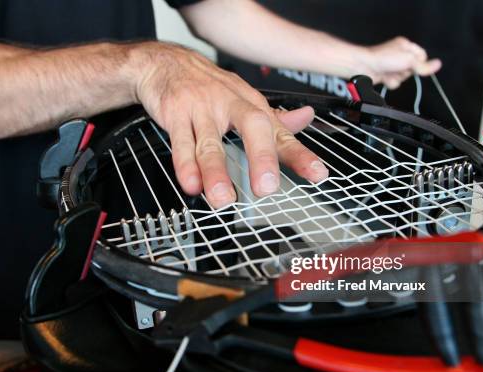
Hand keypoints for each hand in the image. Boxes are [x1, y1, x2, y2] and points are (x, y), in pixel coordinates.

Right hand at [133, 42, 328, 207]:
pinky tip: (192, 184)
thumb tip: (306, 119)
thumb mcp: (243, 98)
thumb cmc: (208, 86)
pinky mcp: (175, 113)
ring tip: (223, 198)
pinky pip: (181, 142)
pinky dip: (185, 165)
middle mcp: (230, 103)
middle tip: (266, 187)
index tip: (317, 174)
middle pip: (252, 126)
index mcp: (251, 104)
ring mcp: (202, 108)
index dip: (299, 154)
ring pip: (211, 142)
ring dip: (216, 172)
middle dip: (261, 157)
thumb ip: (274, 118)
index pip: (279, 132)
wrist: (165, 62)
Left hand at [360, 37, 441, 88]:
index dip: (421, 64)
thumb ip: (423, 65)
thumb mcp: (408, 60)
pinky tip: (385, 77)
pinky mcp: (386, 75)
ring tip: (390, 72)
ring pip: (404, 77)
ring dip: (398, 78)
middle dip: (407, 72)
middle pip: (414, 69)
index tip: (417, 67)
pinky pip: (395, 82)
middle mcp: (399, 55)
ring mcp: (392, 65)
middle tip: (400, 68)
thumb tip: (438, 65)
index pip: (422, 56)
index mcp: (406, 46)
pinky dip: (391, 82)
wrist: (363, 67)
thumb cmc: (382, 58)